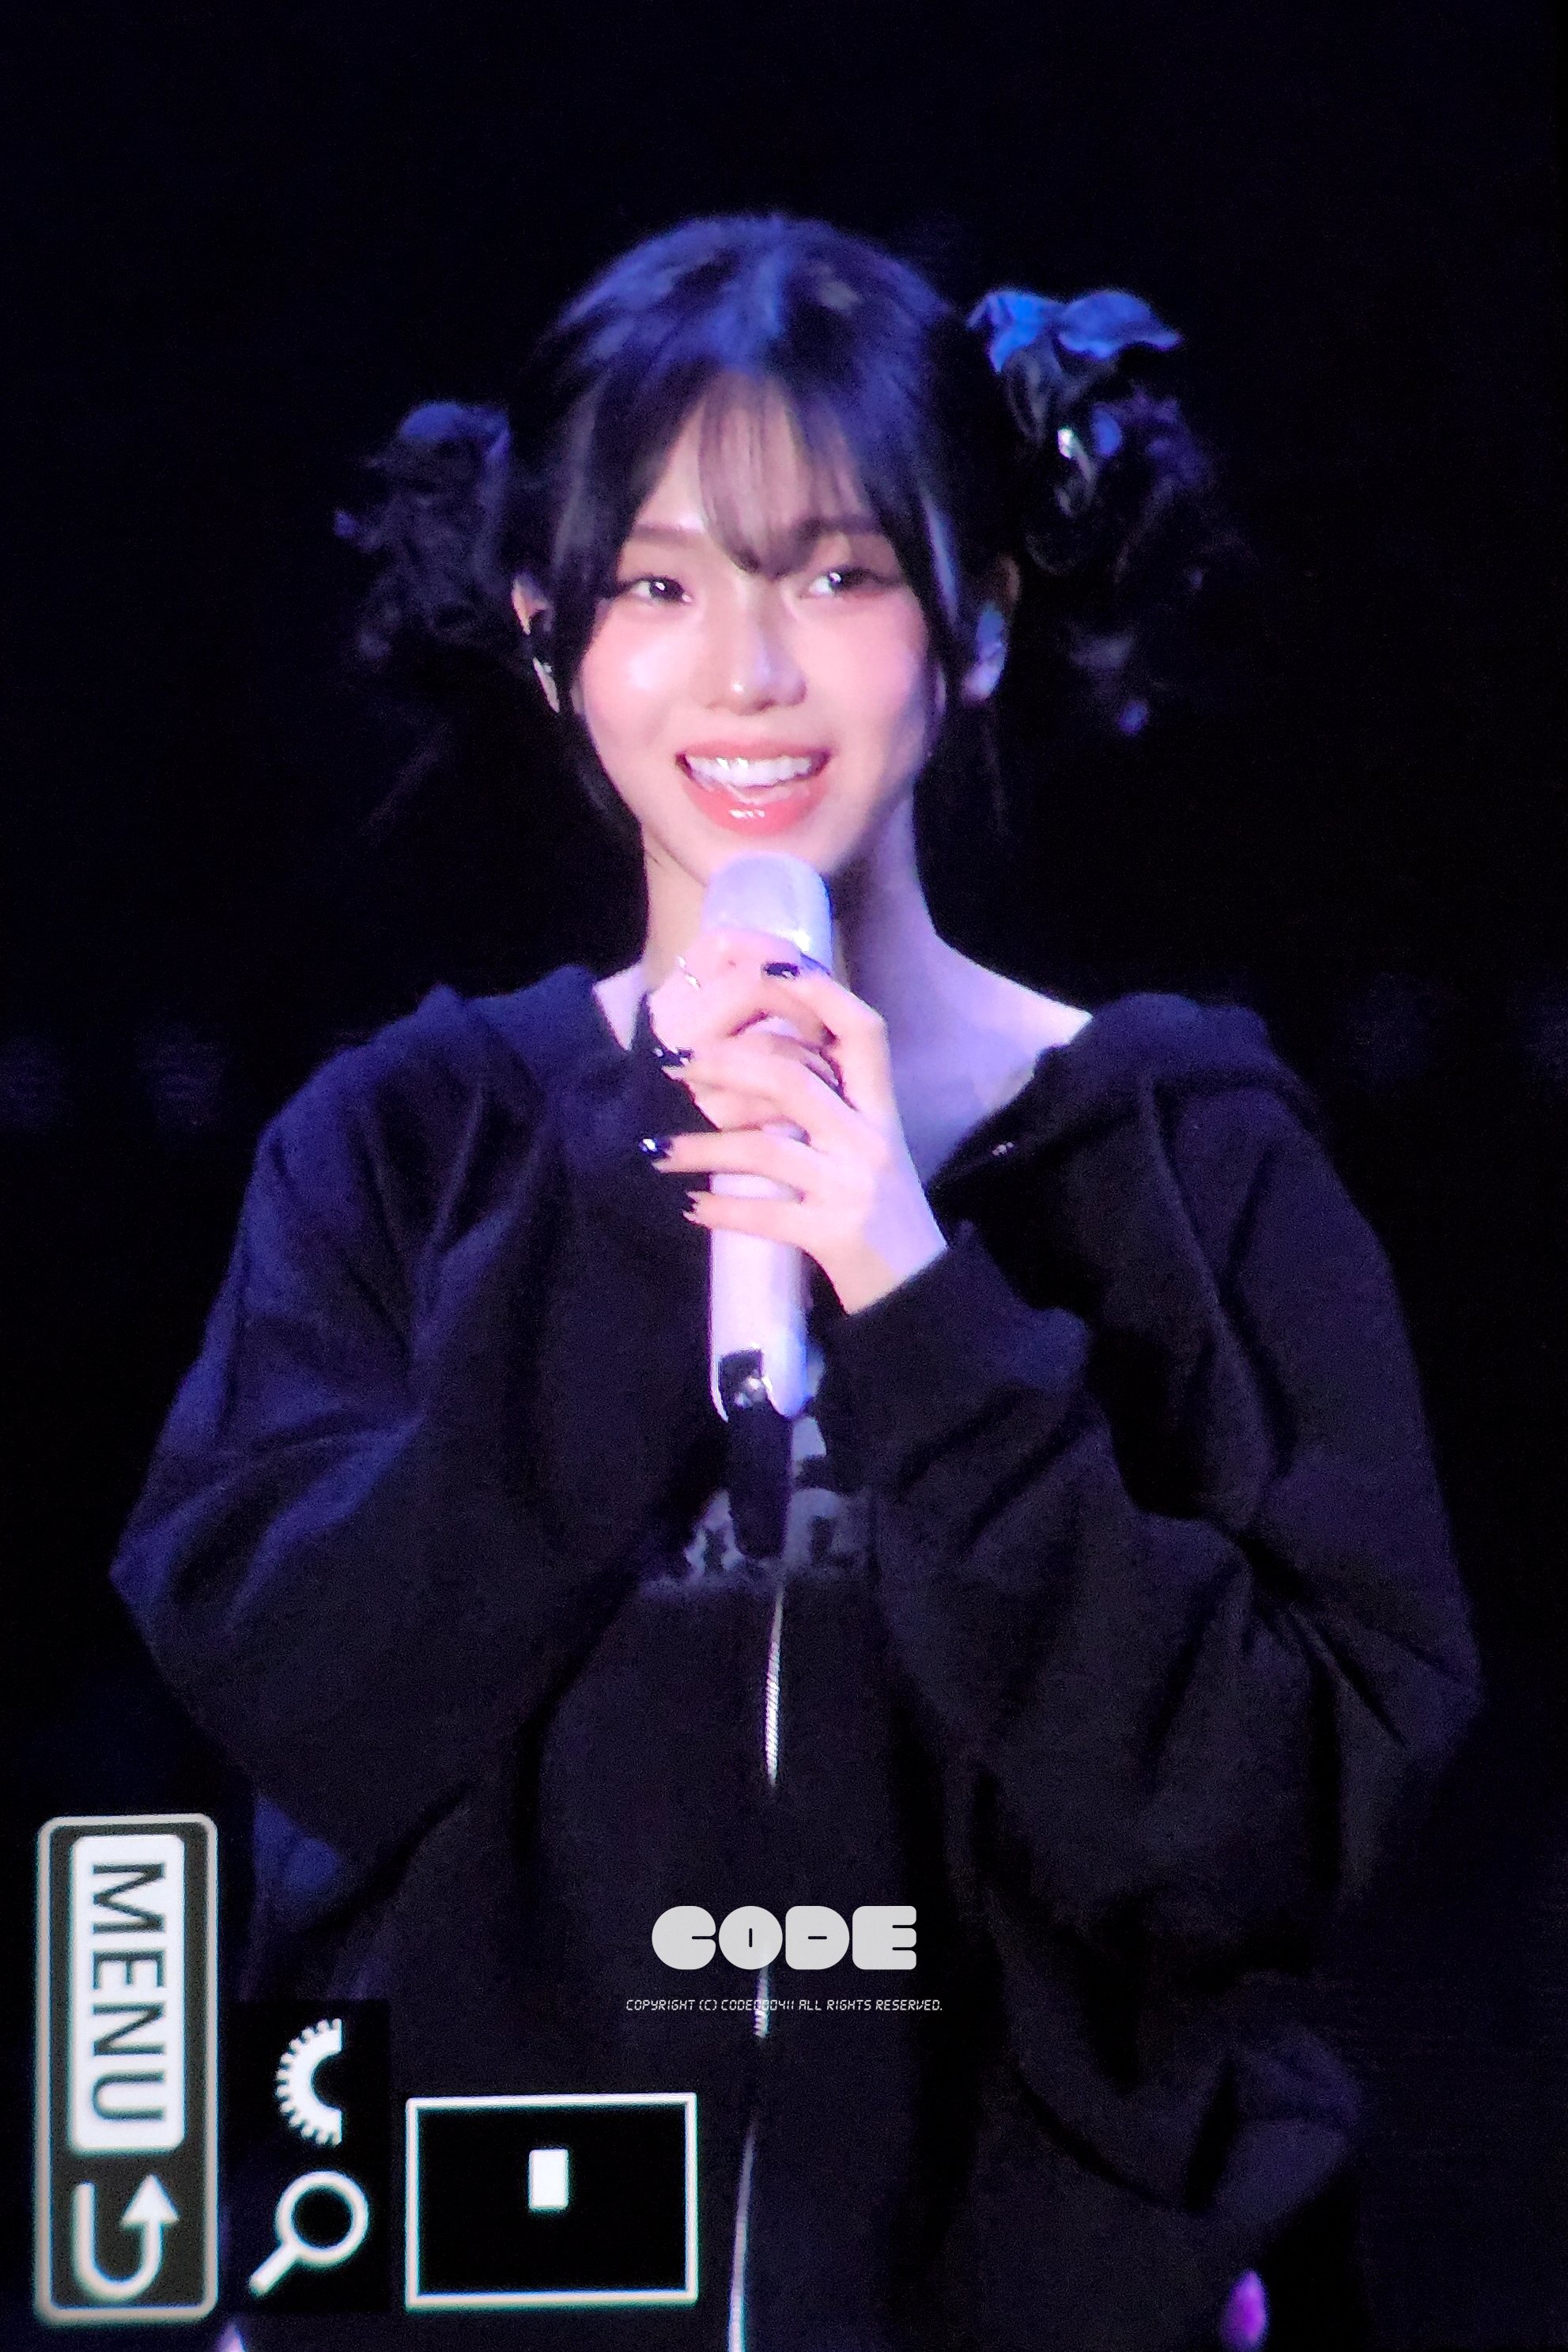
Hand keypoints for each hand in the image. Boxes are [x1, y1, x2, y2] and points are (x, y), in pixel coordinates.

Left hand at [648, 954, 948, 1315]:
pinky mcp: (835, 1234)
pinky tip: (688, 1206)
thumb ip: (824, 1100)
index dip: (814, 990)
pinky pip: (765, 1213)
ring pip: (766, 1147)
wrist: (916, 1286)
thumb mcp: (861, 1144)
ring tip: (657, 1150)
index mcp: (878, 1105)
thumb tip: (747, 1059)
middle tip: (670, 1066)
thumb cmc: (877, 1209)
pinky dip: (721, 1208)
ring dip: (701, 1147)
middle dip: (722, 1067)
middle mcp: (870, 1137)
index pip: (861, 1028)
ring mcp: (854, 1185)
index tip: (756, 969)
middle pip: (792, 1078)